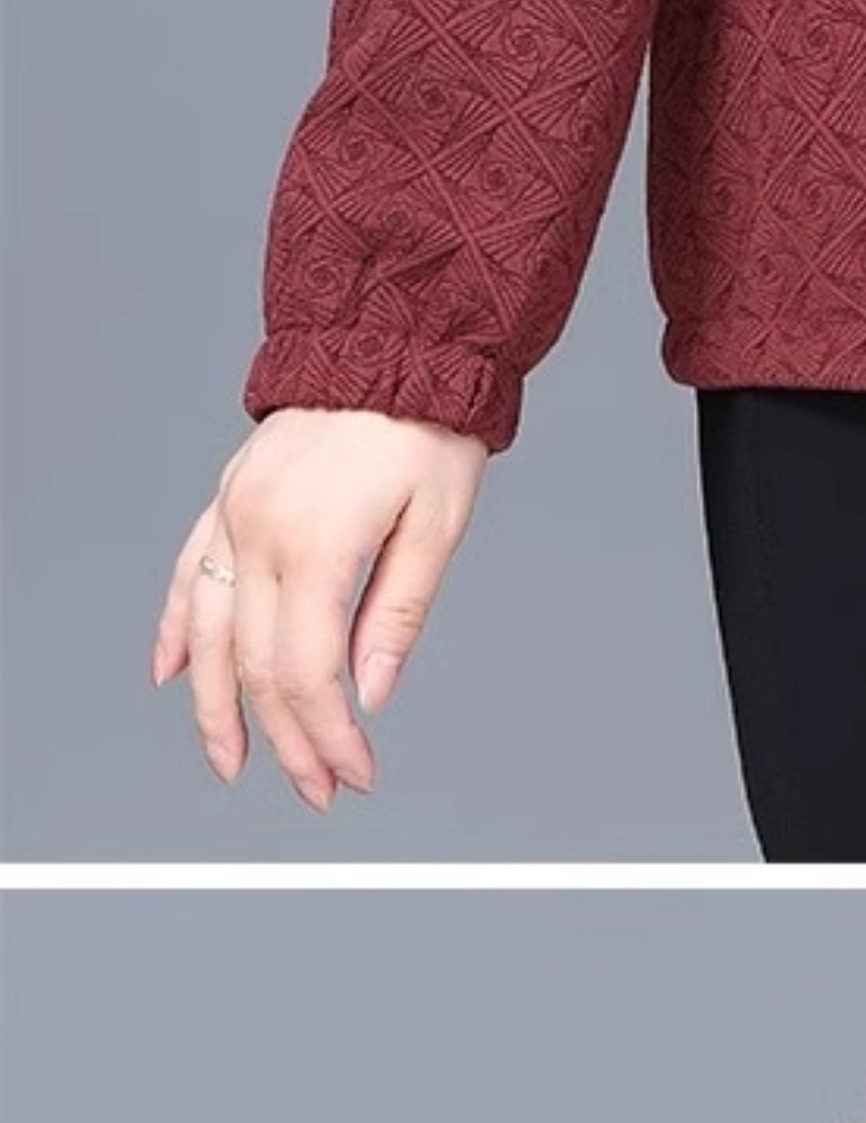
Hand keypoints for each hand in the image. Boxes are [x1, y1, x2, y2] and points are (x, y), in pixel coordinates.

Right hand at [151, 408, 488, 806]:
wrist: (396, 337)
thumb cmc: (429, 422)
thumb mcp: (440, 521)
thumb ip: (396, 614)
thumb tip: (369, 695)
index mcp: (318, 539)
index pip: (308, 671)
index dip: (328, 735)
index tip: (353, 772)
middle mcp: (261, 527)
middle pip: (254, 665)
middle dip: (285, 739)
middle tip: (316, 785)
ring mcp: (235, 510)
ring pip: (203, 632)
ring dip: (212, 707)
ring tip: (230, 760)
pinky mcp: (228, 495)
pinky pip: (186, 571)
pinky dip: (172, 628)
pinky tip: (168, 674)